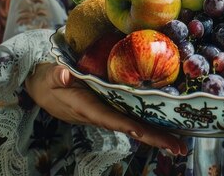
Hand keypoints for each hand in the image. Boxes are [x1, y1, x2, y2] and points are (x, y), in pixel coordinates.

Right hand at [25, 63, 187, 155]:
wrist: (42, 88)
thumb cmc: (46, 80)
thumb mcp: (49, 75)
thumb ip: (57, 75)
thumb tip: (64, 75)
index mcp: (85, 107)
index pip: (109, 118)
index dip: (126, 125)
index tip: (143, 132)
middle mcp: (99, 115)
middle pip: (129, 128)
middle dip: (153, 138)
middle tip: (179, 148)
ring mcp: (106, 114)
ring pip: (134, 126)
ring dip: (156, 135)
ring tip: (180, 145)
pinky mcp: (110, 110)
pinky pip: (132, 119)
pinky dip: (149, 125)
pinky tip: (167, 129)